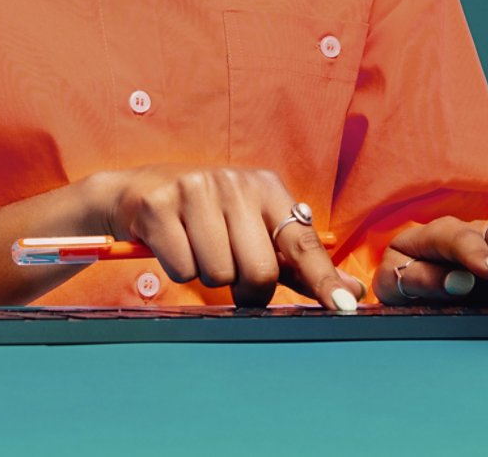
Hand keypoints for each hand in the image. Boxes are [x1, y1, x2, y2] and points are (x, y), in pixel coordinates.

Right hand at [96, 163, 366, 312]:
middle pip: (260, 271)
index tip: (346, 306)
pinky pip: (182, 269)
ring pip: (218, 274)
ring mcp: (194, 190)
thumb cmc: (205, 217)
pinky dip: (177, 269)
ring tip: (197, 250)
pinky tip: (173, 245)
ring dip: (207, 276)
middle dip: (247, 288)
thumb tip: (351, 288)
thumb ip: (298, 262)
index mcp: (265, 186)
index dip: (324, 278)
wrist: (136, 192)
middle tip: (231, 274)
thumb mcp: (251, 227)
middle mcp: (234, 182)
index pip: (302, 241)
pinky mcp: (159, 205)